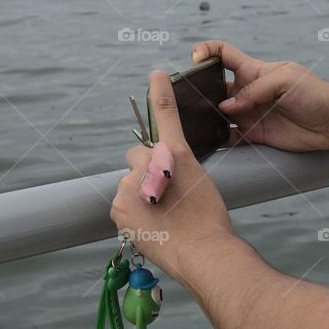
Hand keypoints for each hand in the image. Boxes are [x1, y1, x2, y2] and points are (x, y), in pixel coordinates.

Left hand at [110, 71, 232, 276]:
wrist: (204, 253)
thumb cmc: (208, 217)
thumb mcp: (197, 176)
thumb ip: (175, 157)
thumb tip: (158, 133)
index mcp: (172, 152)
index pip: (164, 116)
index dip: (160, 95)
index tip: (156, 75)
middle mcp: (147, 165)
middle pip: (139, 158)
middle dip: (148, 169)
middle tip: (168, 193)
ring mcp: (130, 187)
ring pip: (131, 182)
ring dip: (142, 192)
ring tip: (164, 215)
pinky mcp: (120, 209)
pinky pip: (124, 202)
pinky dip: (135, 210)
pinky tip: (154, 223)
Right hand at [192, 40, 328, 152]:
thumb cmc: (314, 93)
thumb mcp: (286, 80)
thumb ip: (255, 90)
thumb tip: (227, 106)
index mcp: (252, 70)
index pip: (222, 53)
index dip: (205, 50)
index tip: (194, 59)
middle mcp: (246, 91)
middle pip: (213, 85)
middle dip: (198, 89)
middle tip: (187, 98)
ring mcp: (248, 113)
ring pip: (216, 113)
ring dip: (204, 116)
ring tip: (191, 121)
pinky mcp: (253, 134)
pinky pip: (228, 137)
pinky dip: (216, 140)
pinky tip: (206, 142)